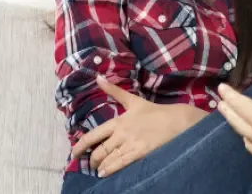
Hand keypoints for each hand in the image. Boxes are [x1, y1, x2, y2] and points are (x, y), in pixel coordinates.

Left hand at [71, 75, 207, 176]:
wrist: (176, 120)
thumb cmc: (154, 111)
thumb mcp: (133, 100)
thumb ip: (114, 91)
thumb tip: (98, 77)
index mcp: (118, 121)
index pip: (93, 135)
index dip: (81, 146)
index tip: (74, 153)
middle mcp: (121, 133)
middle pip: (99, 151)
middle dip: (92, 160)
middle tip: (91, 164)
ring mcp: (130, 144)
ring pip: (108, 158)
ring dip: (101, 166)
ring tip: (98, 170)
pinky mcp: (140, 153)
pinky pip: (120, 163)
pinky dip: (110, 169)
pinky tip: (105, 174)